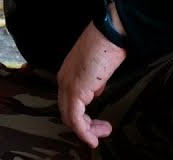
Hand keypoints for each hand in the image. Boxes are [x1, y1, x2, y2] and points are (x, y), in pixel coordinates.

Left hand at [57, 21, 126, 147]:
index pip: (68, 102)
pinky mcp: (75, 90)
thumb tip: (95, 93)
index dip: (82, 117)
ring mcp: (67, 85)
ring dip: (86, 130)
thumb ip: (94, 83)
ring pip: (70, 117)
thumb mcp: (99, 70)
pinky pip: (75, 117)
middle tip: (103, 131)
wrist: (109, 34)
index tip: (98, 125)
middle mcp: (63, 81)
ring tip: (102, 133)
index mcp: (67, 74)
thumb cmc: (107, 46)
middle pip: (67, 112)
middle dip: (85, 126)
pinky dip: (83, 131)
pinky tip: (93, 137)